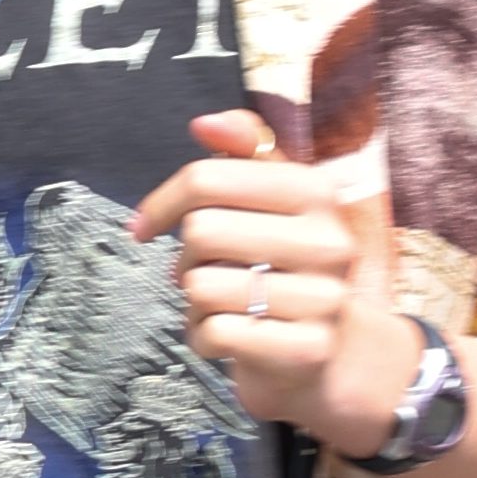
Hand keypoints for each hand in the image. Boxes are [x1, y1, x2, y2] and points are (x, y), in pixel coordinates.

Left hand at [131, 110, 419, 456]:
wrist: (332, 353)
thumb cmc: (283, 266)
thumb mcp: (273, 200)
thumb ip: (244, 152)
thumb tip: (205, 124)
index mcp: (316, 191)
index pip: (207, 180)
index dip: (162, 203)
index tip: (144, 226)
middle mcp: (330, 241)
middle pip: (200, 232)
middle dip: (185, 258)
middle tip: (204, 271)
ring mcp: (324, 299)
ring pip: (201, 287)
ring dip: (194, 303)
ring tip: (224, 306)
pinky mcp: (307, 350)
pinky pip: (214, 333)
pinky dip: (203, 337)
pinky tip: (229, 336)